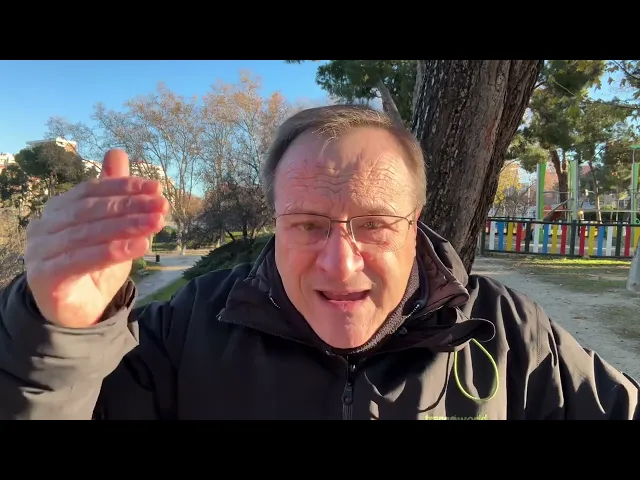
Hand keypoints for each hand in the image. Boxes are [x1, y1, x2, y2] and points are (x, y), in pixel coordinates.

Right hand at [25, 149, 168, 327]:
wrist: (78, 312)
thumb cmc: (94, 267)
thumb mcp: (112, 228)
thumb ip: (113, 194)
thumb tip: (117, 153)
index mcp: (57, 210)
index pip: (91, 191)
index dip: (124, 187)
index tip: (157, 188)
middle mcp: (43, 227)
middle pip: (91, 210)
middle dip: (130, 205)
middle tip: (161, 205)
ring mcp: (40, 252)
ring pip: (88, 233)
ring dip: (127, 226)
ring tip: (157, 223)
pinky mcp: (45, 277)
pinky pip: (81, 260)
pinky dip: (113, 251)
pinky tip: (140, 246)